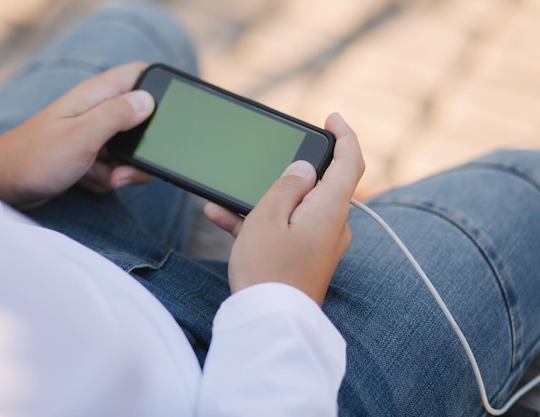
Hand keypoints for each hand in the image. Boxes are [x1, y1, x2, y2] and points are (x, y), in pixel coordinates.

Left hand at [0, 62, 153, 208]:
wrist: (3, 187)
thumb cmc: (36, 158)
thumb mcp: (82, 136)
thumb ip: (117, 115)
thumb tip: (149, 100)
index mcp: (97, 95)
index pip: (139, 74)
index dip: (158, 89)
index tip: (168, 116)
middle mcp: (97, 111)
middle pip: (142, 121)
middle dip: (142, 148)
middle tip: (129, 163)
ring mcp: (94, 134)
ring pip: (131, 150)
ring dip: (124, 169)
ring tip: (105, 175)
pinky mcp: (90, 156)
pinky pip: (116, 167)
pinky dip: (108, 178)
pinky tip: (89, 180)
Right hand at [205, 113, 363, 305]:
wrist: (269, 323)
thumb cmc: (267, 270)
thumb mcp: (268, 218)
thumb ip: (286, 186)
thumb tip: (303, 169)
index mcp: (329, 209)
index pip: (350, 162)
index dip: (344, 135)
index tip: (331, 119)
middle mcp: (332, 225)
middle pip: (319, 184)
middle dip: (288, 173)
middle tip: (262, 165)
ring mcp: (320, 243)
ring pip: (294, 208)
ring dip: (263, 200)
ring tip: (225, 198)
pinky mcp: (306, 257)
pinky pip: (286, 229)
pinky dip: (261, 221)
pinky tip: (222, 217)